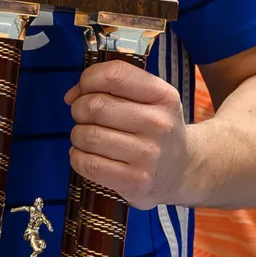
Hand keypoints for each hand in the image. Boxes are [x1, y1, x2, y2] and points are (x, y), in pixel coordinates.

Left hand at [65, 59, 188, 210]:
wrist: (184, 170)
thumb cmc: (154, 128)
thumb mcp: (148, 98)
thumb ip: (111, 86)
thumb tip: (71, 96)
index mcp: (163, 96)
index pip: (114, 75)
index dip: (89, 79)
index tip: (86, 89)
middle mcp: (159, 124)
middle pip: (94, 106)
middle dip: (79, 109)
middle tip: (86, 117)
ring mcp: (148, 155)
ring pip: (86, 135)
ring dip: (78, 135)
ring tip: (90, 138)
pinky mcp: (135, 181)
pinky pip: (87, 163)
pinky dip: (78, 157)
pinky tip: (90, 155)